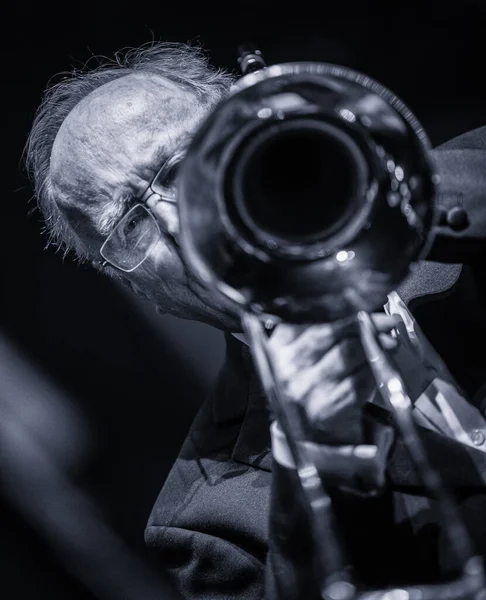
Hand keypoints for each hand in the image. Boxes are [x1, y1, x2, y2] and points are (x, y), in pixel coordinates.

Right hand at [266, 313, 400, 492]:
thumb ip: (318, 329)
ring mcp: (306, 391)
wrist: (306, 434)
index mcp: (277, 348)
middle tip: (386, 320)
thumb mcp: (300, 354)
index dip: (340, 309)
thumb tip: (358, 309)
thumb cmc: (308, 384)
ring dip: (375, 345)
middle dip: (362, 324)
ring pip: (348, 355)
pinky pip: (360, 380)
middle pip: (329, 334)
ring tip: (389, 340)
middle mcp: (286, 369)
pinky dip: (375, 369)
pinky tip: (382, 363)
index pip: (310, 320)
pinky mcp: (328, 409)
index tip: (362, 303)